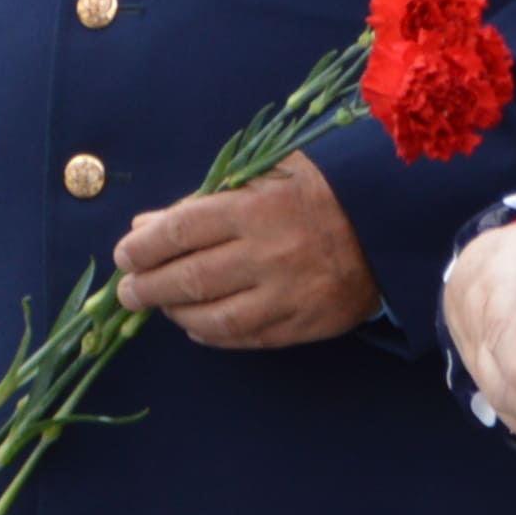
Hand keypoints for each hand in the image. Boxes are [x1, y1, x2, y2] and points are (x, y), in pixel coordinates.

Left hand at [112, 154, 378, 348]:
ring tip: (160, 308)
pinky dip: (214, 334)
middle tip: (127, 293)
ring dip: (176, 314)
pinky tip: (197, 325)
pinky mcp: (308, 322)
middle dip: (147, 288)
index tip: (124, 255)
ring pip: (215, 316)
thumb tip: (145, 226)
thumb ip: (202, 201)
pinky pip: (249, 337)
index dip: (143, 247)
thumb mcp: (259, 177)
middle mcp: (269, 253)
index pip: (179, 231)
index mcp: (254, 207)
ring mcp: (289, 293)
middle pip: (190, 278)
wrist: (391, 221)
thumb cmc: (313, 190)